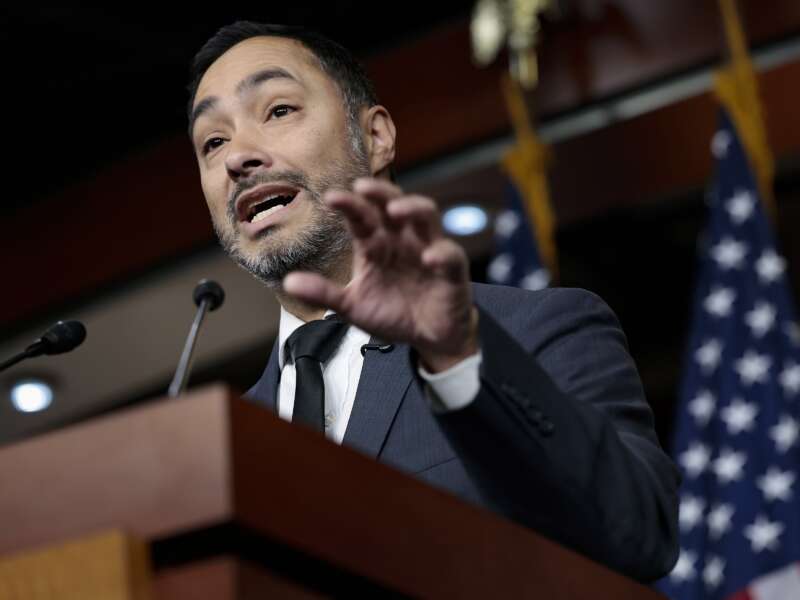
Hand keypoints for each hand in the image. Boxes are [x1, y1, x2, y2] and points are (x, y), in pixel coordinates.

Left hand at [283, 177, 478, 371]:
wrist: (428, 339)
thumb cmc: (393, 314)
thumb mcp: (352, 307)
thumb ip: (324, 293)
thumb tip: (289, 282)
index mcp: (377, 245)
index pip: (362, 217)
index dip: (349, 205)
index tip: (331, 198)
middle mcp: (402, 240)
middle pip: (394, 203)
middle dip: (380, 192)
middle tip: (363, 187)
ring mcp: (428, 250)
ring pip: (427, 216)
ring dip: (413, 208)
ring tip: (396, 211)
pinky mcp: (451, 270)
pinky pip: (450, 255)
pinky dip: (441, 254)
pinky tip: (428, 258)